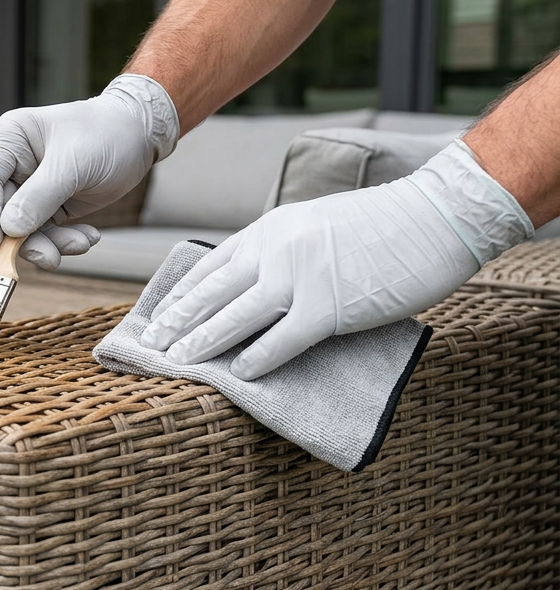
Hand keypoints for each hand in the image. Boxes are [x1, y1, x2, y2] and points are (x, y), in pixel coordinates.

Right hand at [0, 74, 178, 268]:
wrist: (140, 137)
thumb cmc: (107, 134)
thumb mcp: (73, 164)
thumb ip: (39, 196)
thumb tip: (10, 229)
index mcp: (11, 140)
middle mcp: (15, 165)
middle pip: (2, 212)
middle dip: (26, 238)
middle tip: (49, 257)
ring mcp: (32, 188)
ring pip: (24, 229)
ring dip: (50, 244)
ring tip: (80, 244)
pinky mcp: (50, 206)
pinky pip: (46, 233)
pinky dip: (65, 242)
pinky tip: (88, 238)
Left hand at [140, 139, 533, 379]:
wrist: (438, 216)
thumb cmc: (384, 225)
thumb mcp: (316, 225)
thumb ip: (282, 250)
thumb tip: (254, 281)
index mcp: (272, 229)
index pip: (211, 266)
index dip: (180, 295)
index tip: (157, 315)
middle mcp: (277, 249)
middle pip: (212, 291)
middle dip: (177, 321)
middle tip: (150, 344)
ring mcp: (301, 277)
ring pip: (236, 315)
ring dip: (203, 341)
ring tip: (178, 361)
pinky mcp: (330, 306)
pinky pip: (282, 338)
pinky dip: (257, 357)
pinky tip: (238, 373)